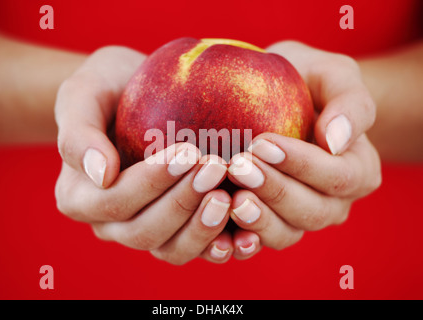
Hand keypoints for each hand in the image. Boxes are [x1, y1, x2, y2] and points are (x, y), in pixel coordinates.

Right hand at [54, 46, 230, 264]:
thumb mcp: (82, 93)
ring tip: (229, 197)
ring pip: (170, 249)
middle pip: (144, 231)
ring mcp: (145, 229)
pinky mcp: (176, 229)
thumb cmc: (107, 88)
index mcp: (80, 197)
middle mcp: (110, 223)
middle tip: (216, 169)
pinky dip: (220, 245)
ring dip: (202, 229)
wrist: (131, 93)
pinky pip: (196, 249)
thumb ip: (78, 134)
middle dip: (182, 204)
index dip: (151, 182)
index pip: (114, 200)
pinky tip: (246, 232)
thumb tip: (101, 174)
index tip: (187, 152)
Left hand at [223, 41, 381, 252]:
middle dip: (274, 191)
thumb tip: (337, 141)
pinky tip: (218, 227)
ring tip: (230, 197)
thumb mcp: (334, 75)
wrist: (281, 95)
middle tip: (238, 167)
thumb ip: (350, 104)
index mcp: (357, 171)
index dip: (301, 165)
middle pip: (310, 211)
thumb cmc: (308, 81)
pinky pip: (257, 242)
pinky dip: (239, 239)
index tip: (262, 144)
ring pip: (285, 233)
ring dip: (257, 218)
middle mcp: (332, 202)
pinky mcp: (267, 224)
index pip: (336, 177)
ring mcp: (298, 217)